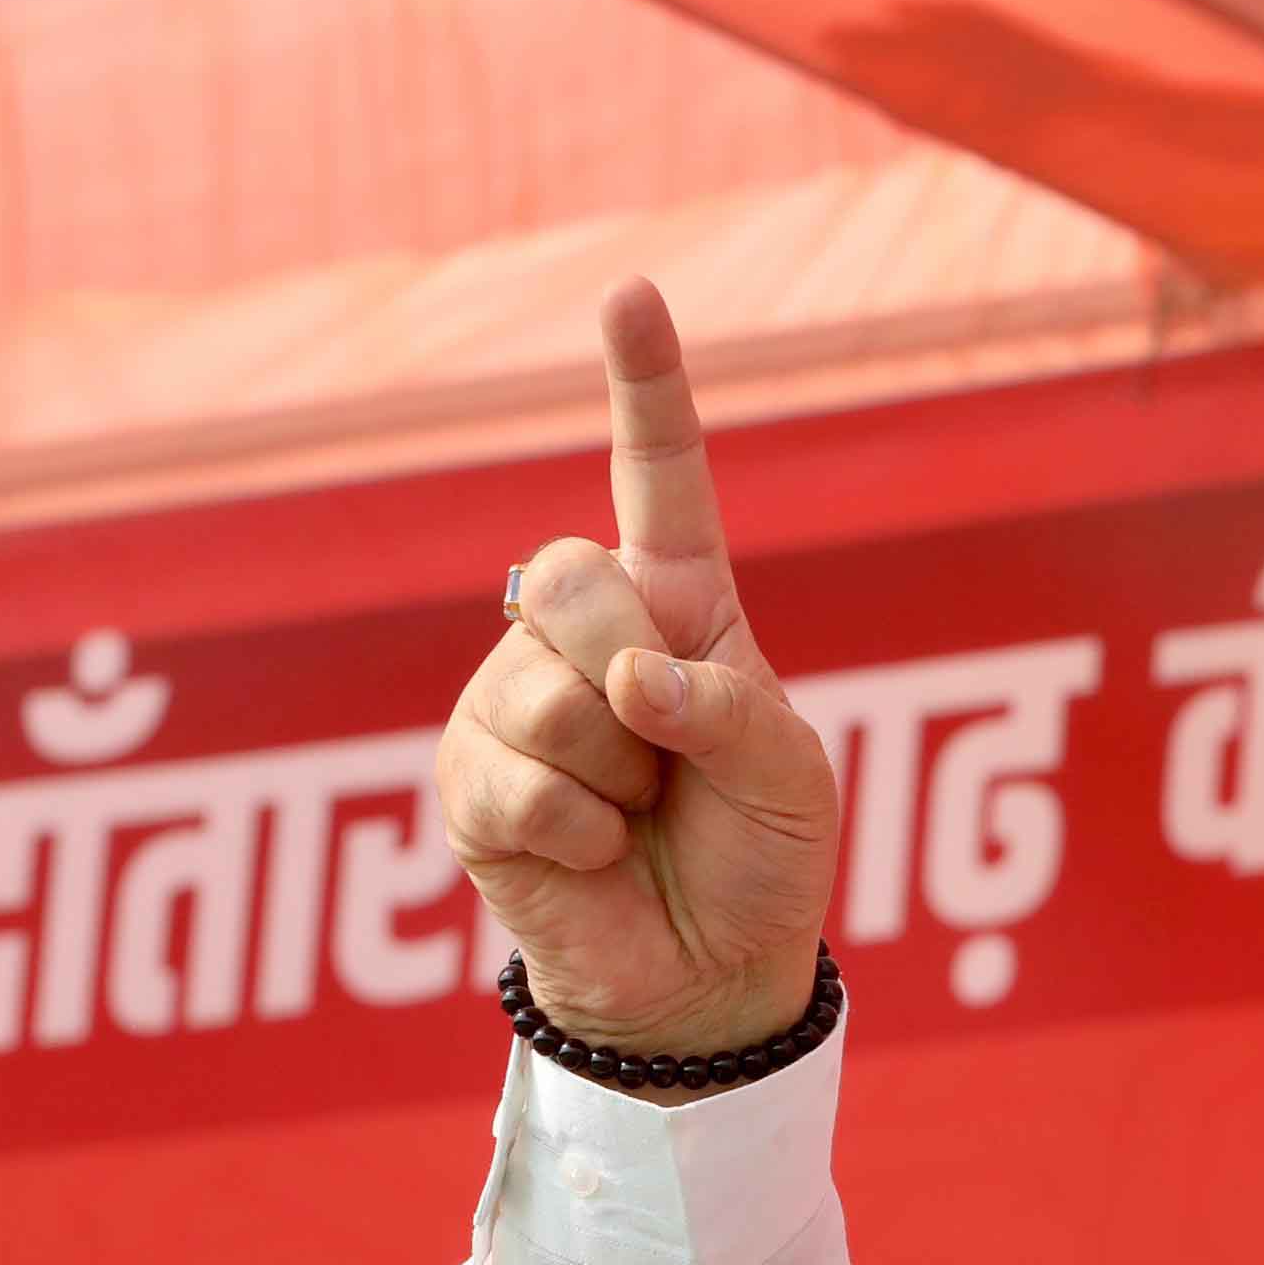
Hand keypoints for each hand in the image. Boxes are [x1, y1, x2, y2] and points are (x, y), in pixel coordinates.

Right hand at [437, 280, 837, 1064]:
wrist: (708, 972)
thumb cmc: (761, 855)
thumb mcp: (794, 776)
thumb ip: (732, 711)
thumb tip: (630, 682)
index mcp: (679, 605)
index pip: (657, 478)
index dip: (644, 387)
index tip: (630, 292)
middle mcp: (582, 633)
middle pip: (574, 577)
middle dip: (635, 671)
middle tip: (668, 752)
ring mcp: (511, 699)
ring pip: (546, 691)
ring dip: (616, 774)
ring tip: (637, 815)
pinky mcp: (468, 780)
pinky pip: (520, 781)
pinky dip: (579, 832)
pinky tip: (594, 855)